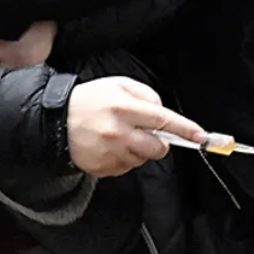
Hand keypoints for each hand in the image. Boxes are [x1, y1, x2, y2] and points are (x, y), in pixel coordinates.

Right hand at [66, 77, 207, 177]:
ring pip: (142, 159)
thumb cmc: (88, 100)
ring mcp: (111, 153)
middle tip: (143, 133)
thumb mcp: (116, 84)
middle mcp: (119, 132)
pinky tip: (108, 147)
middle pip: (158, 148)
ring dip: (137, 150)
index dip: (185, 129)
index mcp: (123, 108)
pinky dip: (123, 159)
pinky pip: (126, 168)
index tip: (200, 136)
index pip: (163, 120)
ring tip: (118, 137)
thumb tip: (162, 112)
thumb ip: (145, 94)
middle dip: (158, 142)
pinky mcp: (103, 168)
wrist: (54, 120)